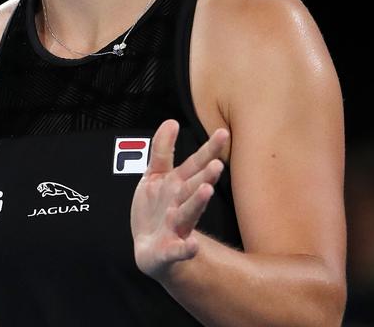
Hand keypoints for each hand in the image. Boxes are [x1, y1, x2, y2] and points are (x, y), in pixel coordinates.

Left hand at [130, 119, 229, 279]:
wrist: (151, 250)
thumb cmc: (156, 210)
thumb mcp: (155, 176)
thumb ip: (162, 150)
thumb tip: (172, 122)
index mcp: (177, 186)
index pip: (195, 165)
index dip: (208, 150)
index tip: (222, 133)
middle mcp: (180, 205)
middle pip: (193, 188)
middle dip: (205, 177)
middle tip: (217, 164)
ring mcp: (176, 228)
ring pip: (188, 214)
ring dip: (197, 203)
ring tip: (207, 191)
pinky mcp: (168, 250)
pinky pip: (177, 250)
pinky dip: (184, 249)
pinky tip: (191, 245)